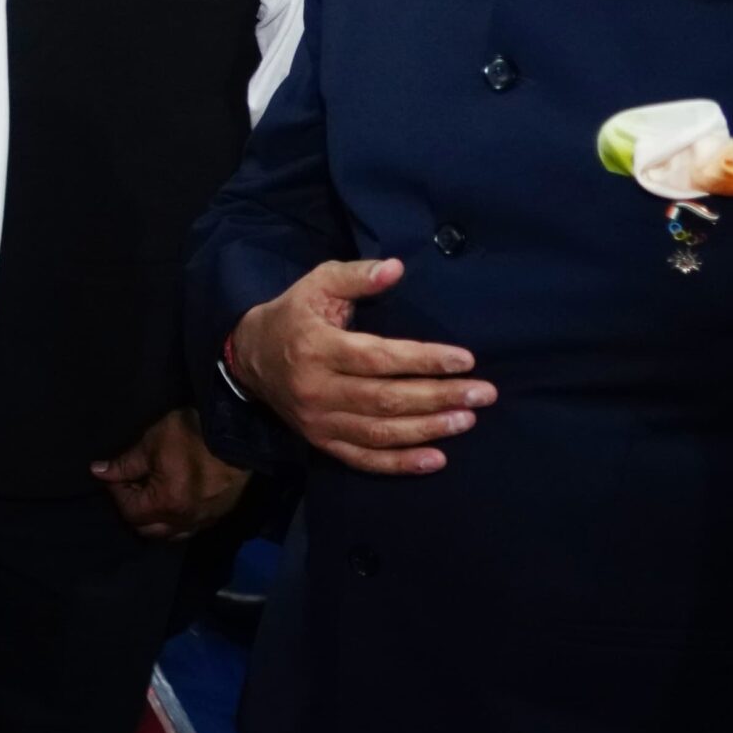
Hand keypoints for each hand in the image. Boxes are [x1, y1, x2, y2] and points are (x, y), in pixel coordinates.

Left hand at [92, 406, 250, 539]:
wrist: (237, 433)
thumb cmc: (191, 435)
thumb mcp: (151, 443)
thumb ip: (124, 464)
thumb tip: (98, 472)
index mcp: (165, 504)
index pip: (129, 510)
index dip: (117, 492)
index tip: (116, 474)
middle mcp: (184, 521)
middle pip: (147, 529)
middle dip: (133, 510)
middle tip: (133, 486)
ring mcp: (203, 521)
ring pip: (169, 535)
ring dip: (154, 521)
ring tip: (152, 497)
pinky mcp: (219, 515)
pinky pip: (190, 529)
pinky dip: (176, 522)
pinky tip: (173, 504)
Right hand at [230, 258, 494, 474]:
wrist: (249, 357)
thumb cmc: (294, 315)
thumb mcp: (317, 284)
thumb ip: (356, 276)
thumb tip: (397, 269)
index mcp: (317, 347)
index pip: (378, 358)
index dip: (423, 360)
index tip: (465, 360)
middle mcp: (317, 389)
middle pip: (386, 399)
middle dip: (439, 397)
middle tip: (482, 393)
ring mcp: (318, 421)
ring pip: (380, 432)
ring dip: (428, 429)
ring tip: (468, 420)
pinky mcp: (320, 442)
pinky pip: (363, 460)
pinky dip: (400, 464)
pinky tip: (436, 459)